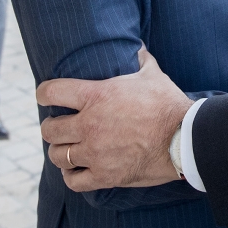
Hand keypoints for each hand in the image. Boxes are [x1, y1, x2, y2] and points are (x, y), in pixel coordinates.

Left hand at [37, 48, 191, 191]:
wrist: (184, 137)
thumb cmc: (167, 103)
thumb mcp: (152, 74)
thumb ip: (139, 59)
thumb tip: (137, 45)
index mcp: (96, 96)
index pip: (52, 92)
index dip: (44, 92)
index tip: (44, 95)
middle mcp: (89, 125)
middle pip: (49, 129)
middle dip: (52, 126)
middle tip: (60, 125)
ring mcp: (95, 153)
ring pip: (58, 156)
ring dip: (61, 151)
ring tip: (68, 148)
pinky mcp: (104, 175)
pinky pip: (73, 181)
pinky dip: (72, 175)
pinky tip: (76, 170)